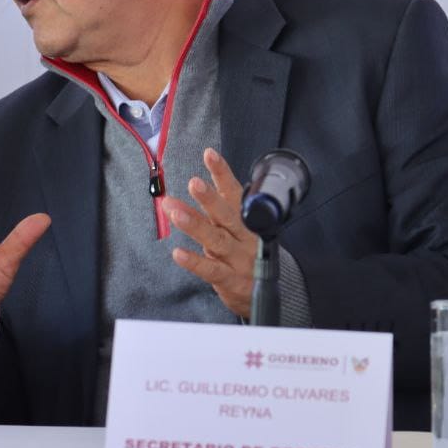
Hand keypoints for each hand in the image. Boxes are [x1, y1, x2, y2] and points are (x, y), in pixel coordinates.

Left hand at [163, 147, 258, 317]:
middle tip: (193, 183)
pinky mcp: (232, 281)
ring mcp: (239, 260)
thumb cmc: (248, 254)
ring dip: (195, 225)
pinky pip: (211, 271)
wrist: (273, 293)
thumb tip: (192, 185)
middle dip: (210, 199)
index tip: (209, 154)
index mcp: (247, 222)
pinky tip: (178, 253)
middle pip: (227, 216)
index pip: (235, 194)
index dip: (223, 174)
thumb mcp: (237, 230)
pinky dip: (195, 262)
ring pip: (217, 240)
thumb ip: (215, 211)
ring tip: (174, 211)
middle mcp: (245, 238)